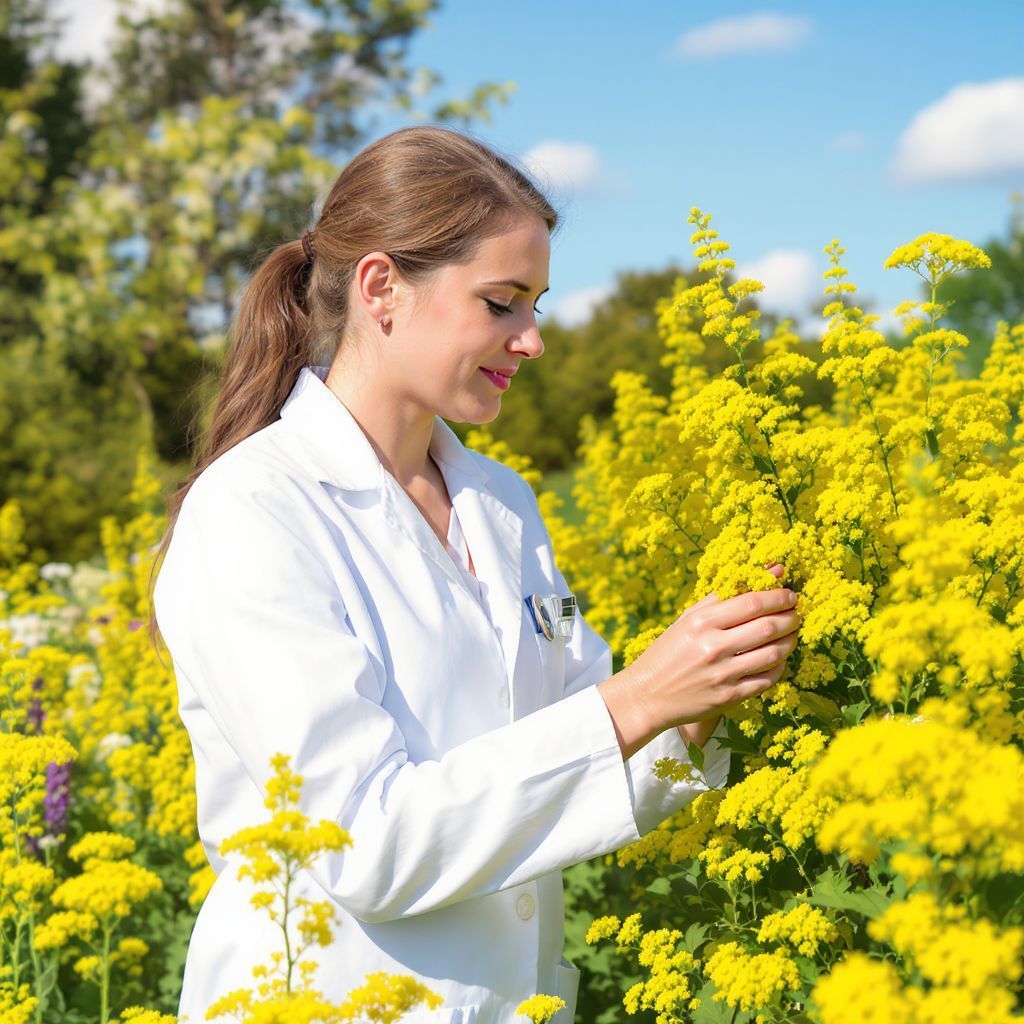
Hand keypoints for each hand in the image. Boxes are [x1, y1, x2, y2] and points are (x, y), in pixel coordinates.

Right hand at [628, 562, 799, 733]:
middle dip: (791, 617)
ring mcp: (722, 674)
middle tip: (796, 613)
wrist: (648, 695)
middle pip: (768, 626)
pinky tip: (779, 658)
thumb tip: (766, 572)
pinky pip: (767, 679)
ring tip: (792, 633)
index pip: (751, 603)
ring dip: (791, 641)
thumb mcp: (688, 619)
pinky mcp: (729, 697)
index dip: (778, 596)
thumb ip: (724, 595)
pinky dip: (780, 666)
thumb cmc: (670, 651)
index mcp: (700, 622)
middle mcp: (712, 647)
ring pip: (773, 654)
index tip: (790, 594)